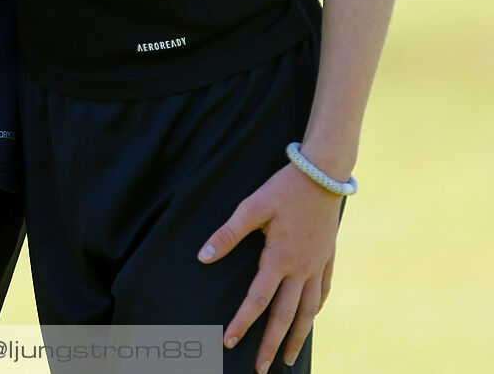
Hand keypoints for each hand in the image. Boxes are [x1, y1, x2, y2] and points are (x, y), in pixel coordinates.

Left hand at [198, 162, 342, 370]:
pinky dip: (316, 309)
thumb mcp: (251, 207)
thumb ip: (227, 234)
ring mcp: (318, 265)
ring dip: (298, 335)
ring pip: (308, 310)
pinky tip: (311, 318)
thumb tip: (203, 257)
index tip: (229, 342)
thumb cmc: (283, 188)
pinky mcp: (327, 257)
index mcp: (279, 259)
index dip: (242, 323)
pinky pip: (323, 291)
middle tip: (262, 368)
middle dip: (272, 344)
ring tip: (290, 357)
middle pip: (285, 316)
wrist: (323, 174)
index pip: (257, 300)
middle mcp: (301, 269)